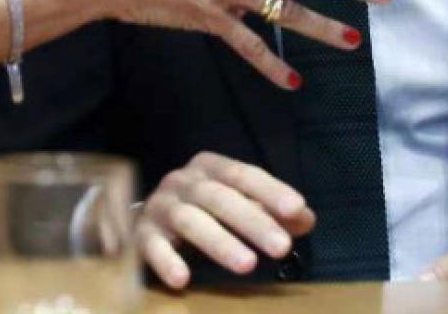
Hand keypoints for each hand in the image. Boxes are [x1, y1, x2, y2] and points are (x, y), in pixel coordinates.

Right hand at [135, 152, 314, 289]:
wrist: (145, 216)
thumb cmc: (202, 208)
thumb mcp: (237, 202)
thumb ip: (271, 210)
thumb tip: (306, 220)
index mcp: (210, 167)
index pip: (244, 174)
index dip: (270, 191)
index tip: (296, 209)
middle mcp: (183, 180)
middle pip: (220, 198)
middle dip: (253, 222)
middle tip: (281, 247)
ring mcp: (160, 205)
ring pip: (190, 221)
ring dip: (219, 243)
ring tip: (247, 266)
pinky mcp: (141, 233)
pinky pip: (151, 245)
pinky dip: (166, 261)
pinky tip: (182, 280)